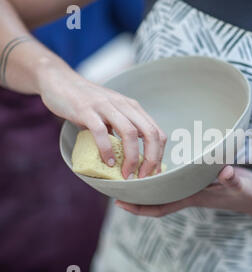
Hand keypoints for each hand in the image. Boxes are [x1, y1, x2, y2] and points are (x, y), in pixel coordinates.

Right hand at [39, 69, 166, 178]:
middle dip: (151, 159)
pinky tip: (107, 162)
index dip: (159, 155)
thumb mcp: (111, 114)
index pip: (157, 132)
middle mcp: (124, 105)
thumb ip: (121, 131)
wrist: (59, 80)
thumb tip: (131, 159)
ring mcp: (106, 106)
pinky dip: (107, 149)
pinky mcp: (86, 110)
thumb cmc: (87, 102)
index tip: (153, 172)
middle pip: (150, 133)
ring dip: (132, 157)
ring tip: (126, 174)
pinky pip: (101, 132)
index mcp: (133, 108)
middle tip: (143, 177)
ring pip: (130, 133)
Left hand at [115, 165, 251, 216]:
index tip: (119, 203)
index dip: (139, 208)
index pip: (161, 207)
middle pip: (156, 199)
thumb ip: (233, 179)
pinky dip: (163, 175)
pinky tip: (156, 165)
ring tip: (128, 173)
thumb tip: (227, 172)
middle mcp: (188, 193)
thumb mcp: (240, 185)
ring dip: (147, 185)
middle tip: (115, 184)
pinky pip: (175, 180)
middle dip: (135, 196)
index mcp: (193, 197)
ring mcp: (193, 188)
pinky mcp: (199, 180)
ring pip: (163, 190)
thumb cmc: (247, 192)